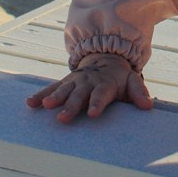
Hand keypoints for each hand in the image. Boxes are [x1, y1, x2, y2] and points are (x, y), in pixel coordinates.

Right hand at [26, 53, 152, 123]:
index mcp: (105, 83)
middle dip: (71, 106)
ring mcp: (74, 81)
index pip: (101, 94)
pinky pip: (51, 88)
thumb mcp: (132, 81)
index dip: (97, 103)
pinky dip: (40, 95)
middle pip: (79, 95)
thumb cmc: (120, 78)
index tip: (94, 114)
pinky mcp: (64, 83)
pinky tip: (30, 103)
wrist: (104, 58)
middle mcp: (88, 82)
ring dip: (54, 98)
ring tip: (45, 106)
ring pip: (63, 90)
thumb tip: (148, 105)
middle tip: (63, 118)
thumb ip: (138, 92)